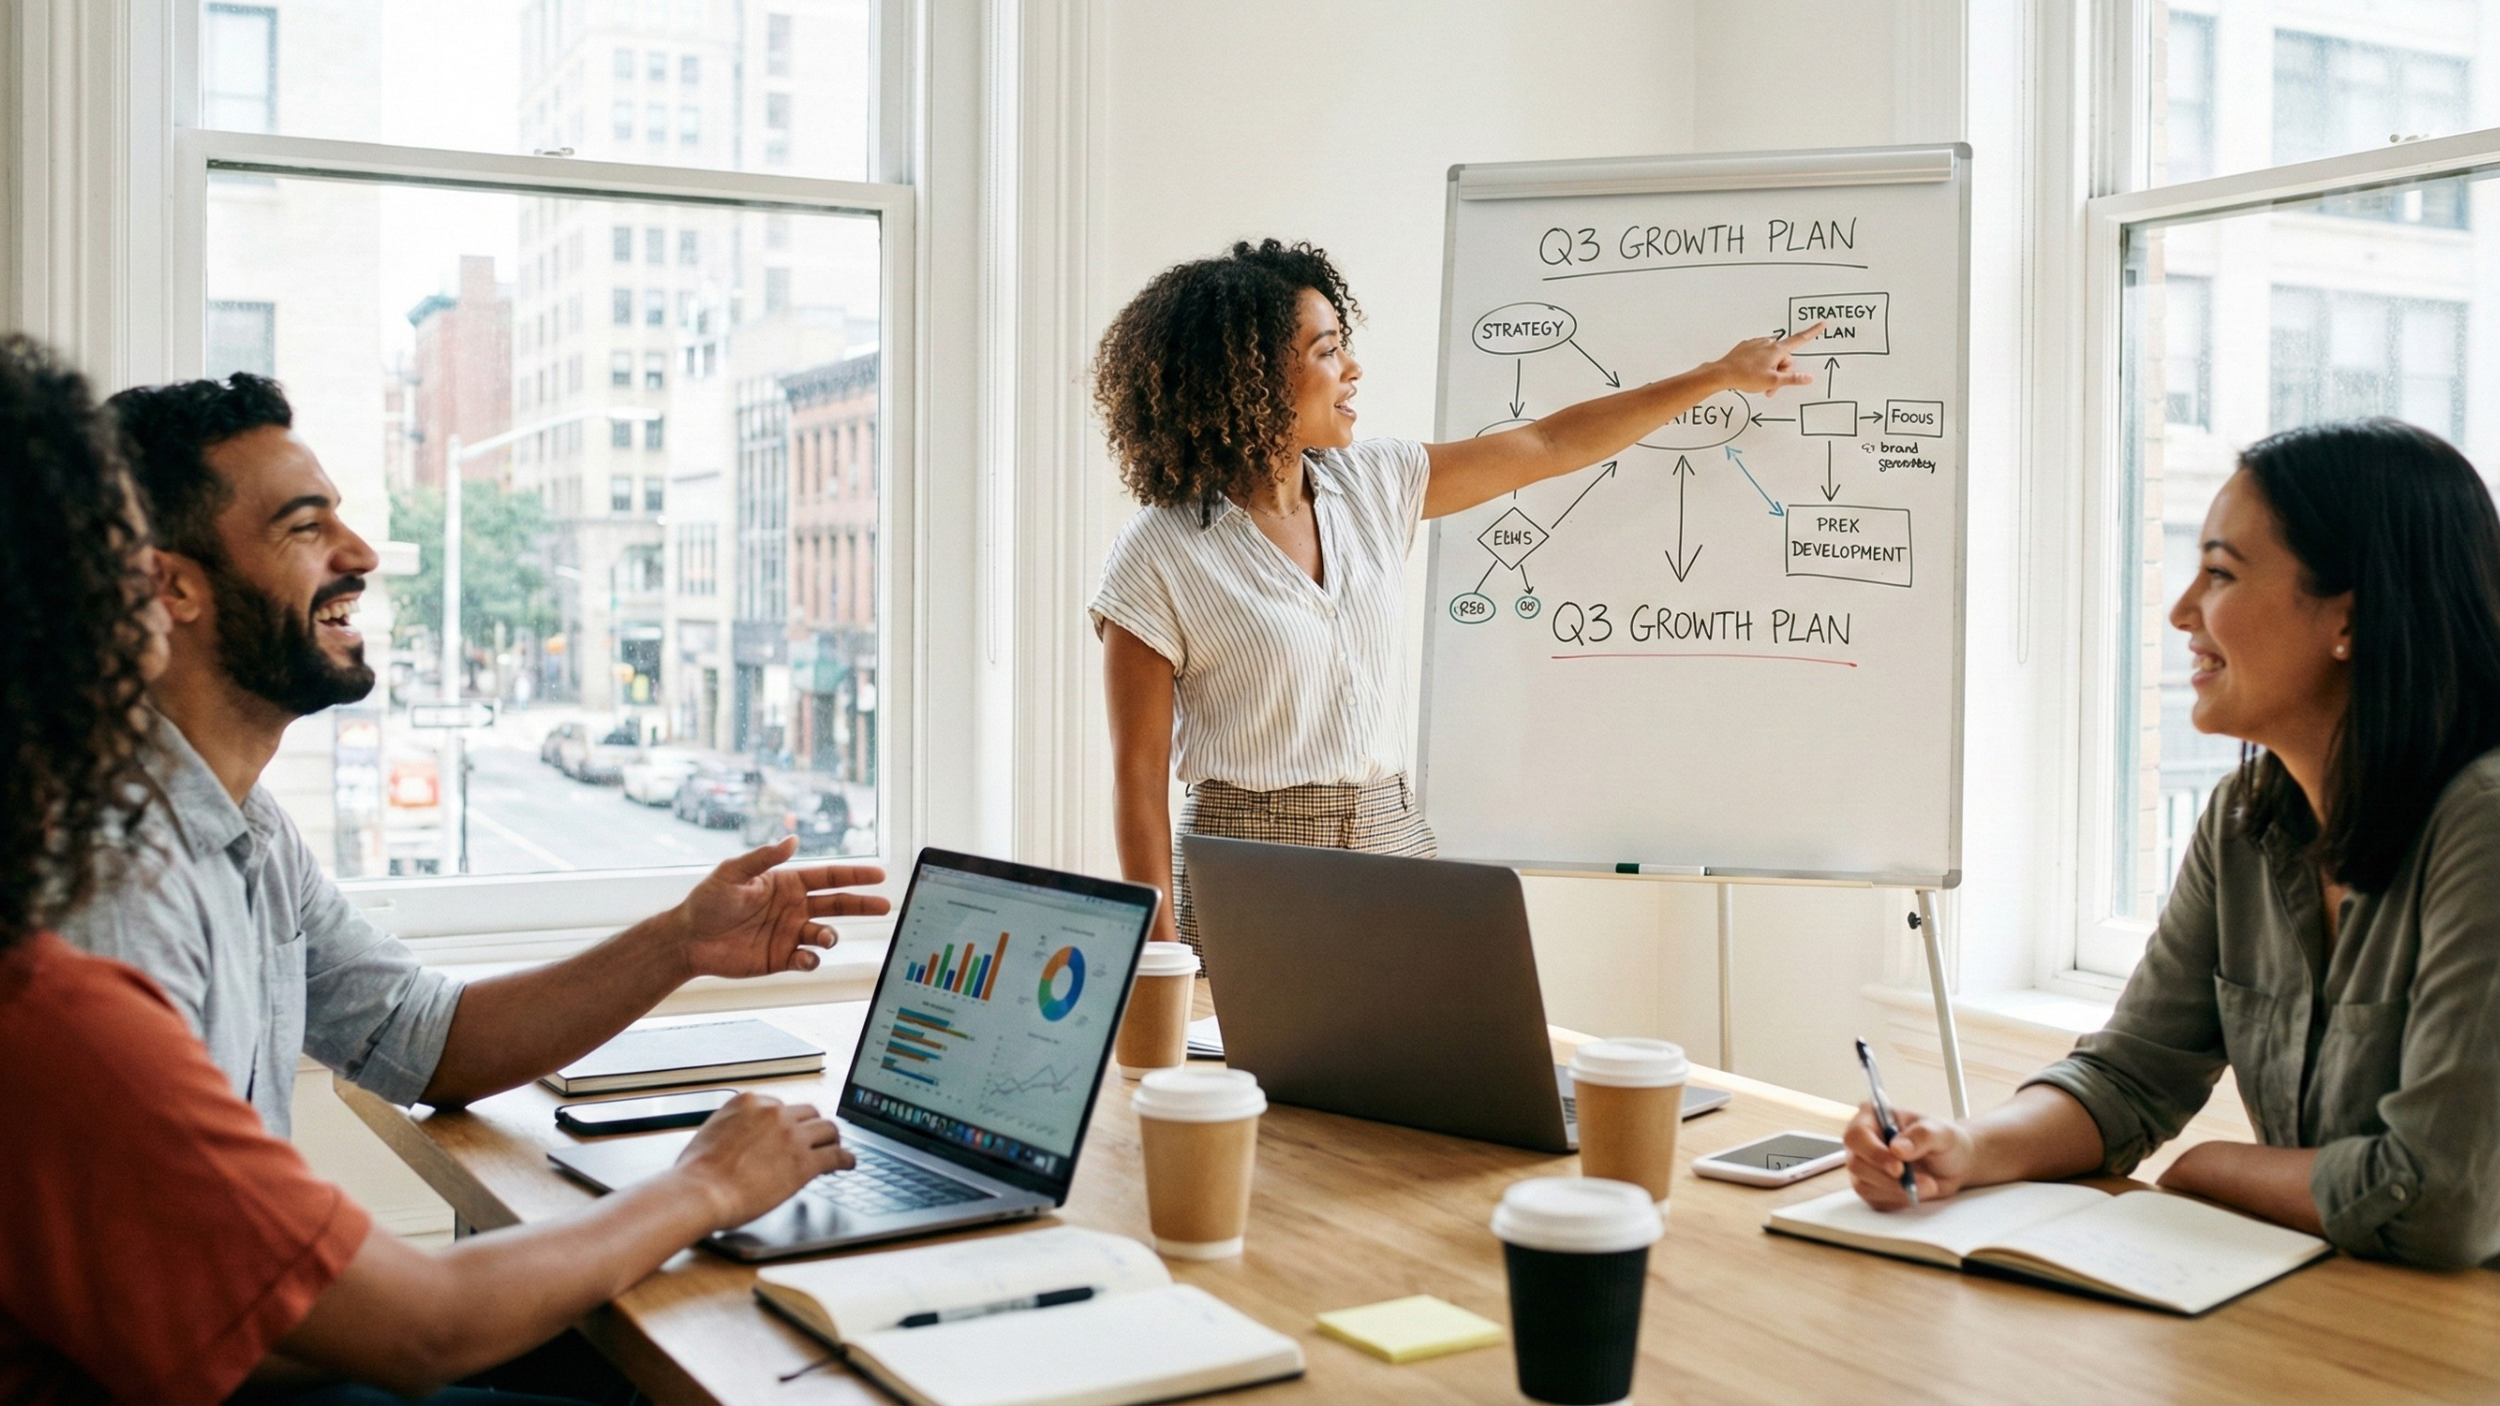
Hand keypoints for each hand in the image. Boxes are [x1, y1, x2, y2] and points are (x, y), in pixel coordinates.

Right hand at [672, 1091, 853, 1228]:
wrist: (700, 1192)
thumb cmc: (696, 1173)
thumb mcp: (710, 1133)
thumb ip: (732, 1128)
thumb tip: (738, 1138)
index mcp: (749, 1102)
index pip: (779, 1106)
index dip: (788, 1121)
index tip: (791, 1131)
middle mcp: (774, 1112)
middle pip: (808, 1112)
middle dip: (811, 1126)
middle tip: (815, 1139)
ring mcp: (791, 1135)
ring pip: (827, 1129)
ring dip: (832, 1139)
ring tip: (834, 1148)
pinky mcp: (804, 1162)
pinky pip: (836, 1156)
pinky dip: (846, 1159)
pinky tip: (848, 1164)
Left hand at [674, 841, 888, 978]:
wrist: (689, 939)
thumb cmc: (707, 901)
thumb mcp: (732, 873)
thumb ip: (763, 857)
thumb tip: (793, 840)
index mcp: (788, 883)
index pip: (830, 877)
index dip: (855, 875)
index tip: (879, 875)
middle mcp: (795, 907)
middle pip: (838, 904)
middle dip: (862, 904)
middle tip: (885, 905)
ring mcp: (790, 933)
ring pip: (825, 934)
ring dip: (831, 935)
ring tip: (827, 937)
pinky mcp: (781, 958)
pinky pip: (807, 959)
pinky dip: (812, 960)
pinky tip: (805, 958)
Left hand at [1711, 322, 1821, 395]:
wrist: (1723, 373)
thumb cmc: (1746, 376)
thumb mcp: (1773, 381)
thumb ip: (1792, 379)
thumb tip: (1808, 378)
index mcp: (1777, 349)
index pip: (1800, 339)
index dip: (1812, 332)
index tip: (1822, 323)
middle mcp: (1768, 343)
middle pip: (1784, 358)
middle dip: (1781, 372)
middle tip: (1771, 387)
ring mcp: (1756, 344)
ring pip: (1771, 358)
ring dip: (1769, 371)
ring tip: (1759, 382)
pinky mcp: (1746, 347)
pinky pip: (1759, 356)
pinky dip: (1759, 366)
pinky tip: (1751, 373)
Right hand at [1844, 1101, 1976, 1209]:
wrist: (1955, 1164)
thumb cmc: (1945, 1141)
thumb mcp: (1941, 1133)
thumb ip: (1921, 1137)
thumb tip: (1897, 1148)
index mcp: (1873, 1117)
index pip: (1857, 1135)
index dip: (1874, 1153)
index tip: (1898, 1168)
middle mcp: (1863, 1141)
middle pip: (1856, 1164)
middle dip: (1889, 1179)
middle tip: (1923, 1182)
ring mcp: (1864, 1165)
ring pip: (1863, 1185)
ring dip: (1897, 1191)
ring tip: (1928, 1186)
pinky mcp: (1871, 1187)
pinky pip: (1874, 1200)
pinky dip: (1898, 1200)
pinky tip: (1916, 1192)